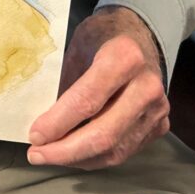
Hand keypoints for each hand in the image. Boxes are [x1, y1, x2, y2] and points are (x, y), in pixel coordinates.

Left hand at [27, 6, 168, 169]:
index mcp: (125, 58)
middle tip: (36, 154)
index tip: (34, 135)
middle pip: (103, 134)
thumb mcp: (77, 46)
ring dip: (77, 159)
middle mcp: (147, 87)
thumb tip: (42, 120)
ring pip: (114, 151)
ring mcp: (157, 110)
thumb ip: (64, 81)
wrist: (142, 35)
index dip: (58, 123)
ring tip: (49, 156)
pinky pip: (124, 152)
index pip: (87, 100)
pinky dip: (94, 158)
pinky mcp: (160, 126)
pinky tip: (73, 153)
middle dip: (65, 151)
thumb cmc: (102, 37)